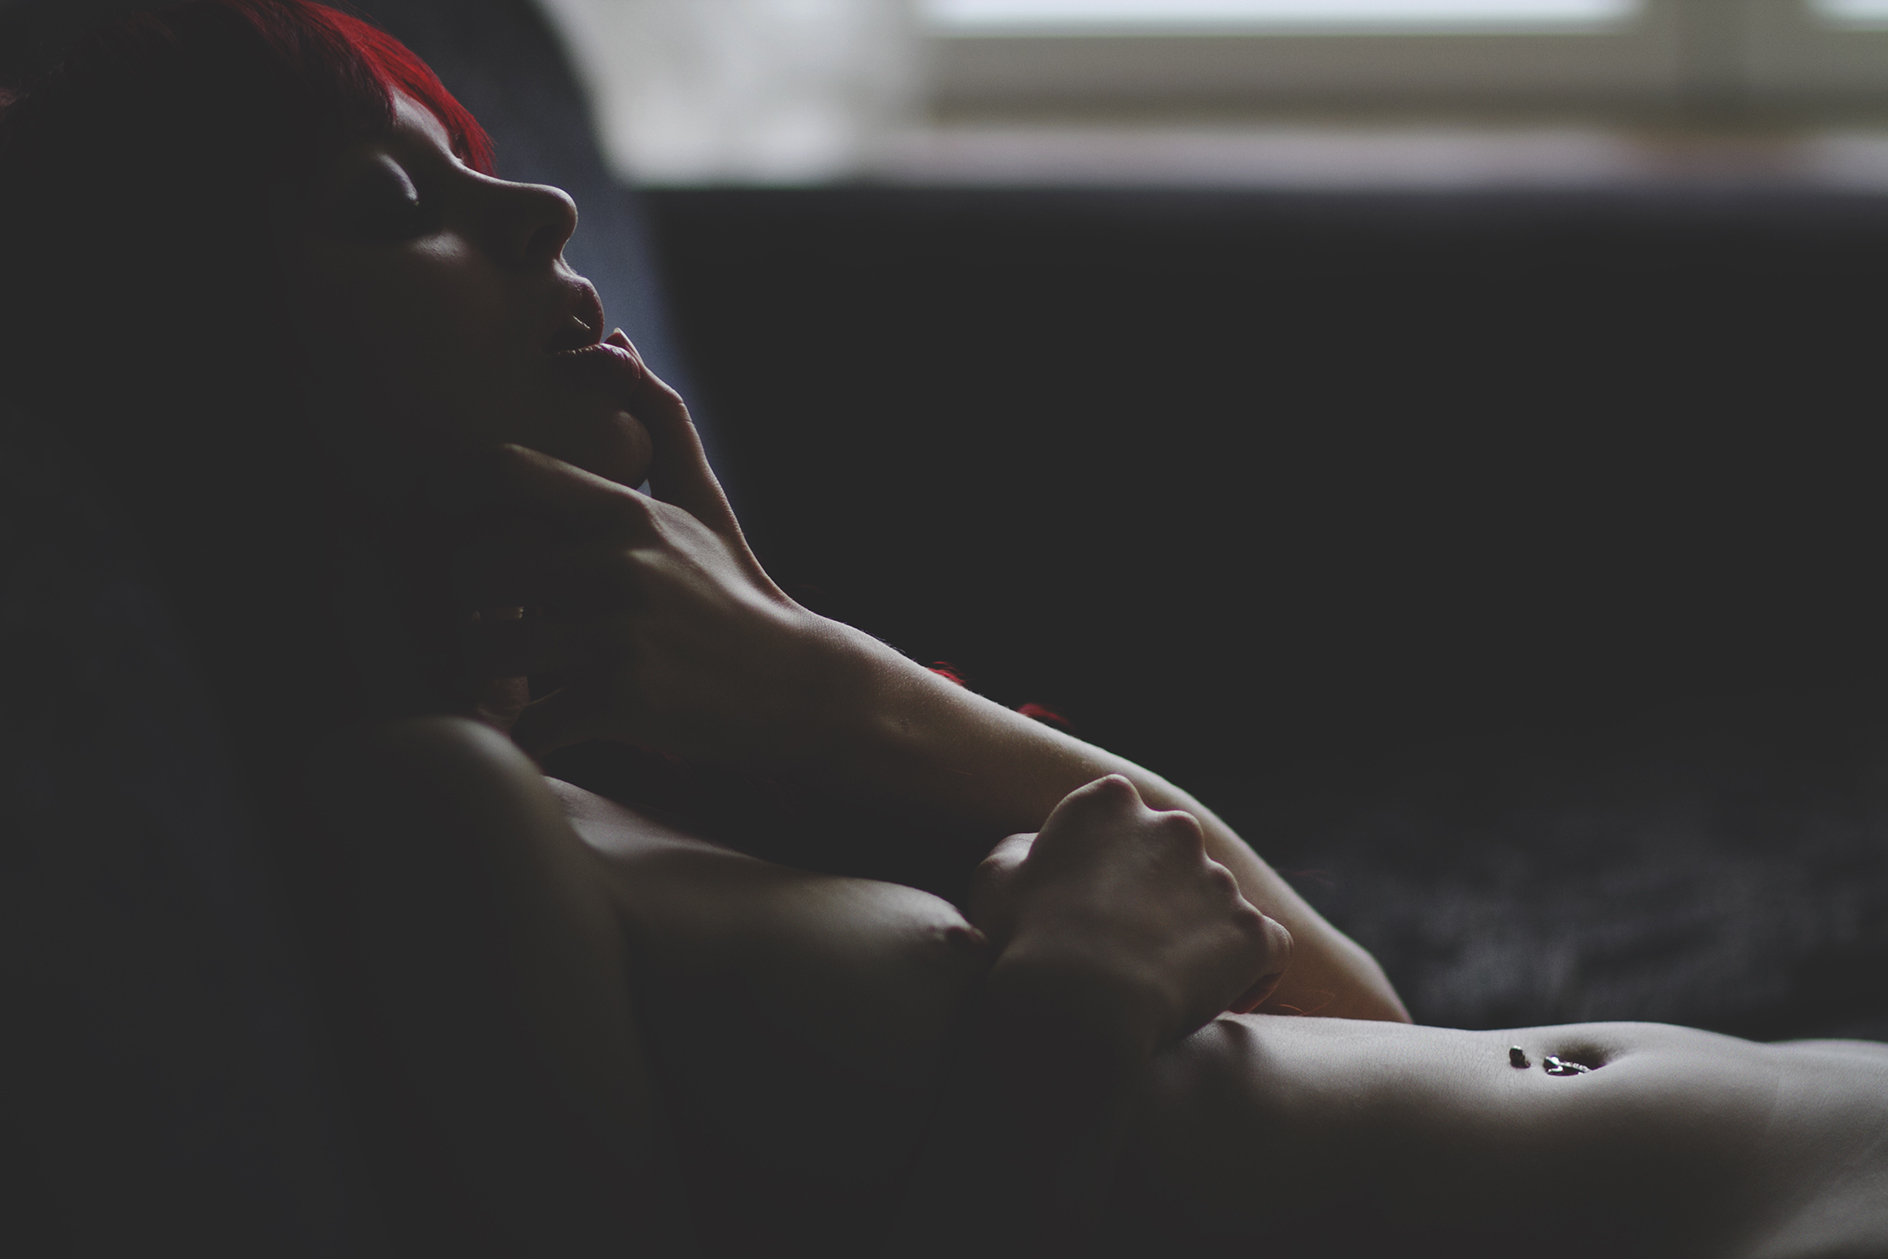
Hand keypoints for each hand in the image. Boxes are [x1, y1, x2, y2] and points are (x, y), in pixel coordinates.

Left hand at [441, 336, 860, 763]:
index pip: (502, 471)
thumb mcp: (701, 505)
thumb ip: (659, 424)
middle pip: (471, 571)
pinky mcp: (620, 701)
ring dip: (488, 678)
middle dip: (470, 608)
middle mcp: (613, 565)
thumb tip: (619, 345)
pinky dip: (529, 739)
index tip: (470, 538)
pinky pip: (528, 724)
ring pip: (484, 652)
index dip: (463, 501)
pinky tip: (548, 734)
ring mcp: (614, 634)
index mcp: (624, 513)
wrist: (798, 684)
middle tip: (489, 629)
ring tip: (510, 686)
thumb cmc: (735, 592)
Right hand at [965, 774, 1291, 1055]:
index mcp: (1110, 802)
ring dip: (1198, 937)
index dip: (1110, 864)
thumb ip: (1023, 850)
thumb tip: (1036, 851)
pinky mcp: (1252, 932)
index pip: (1122, 819)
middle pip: (1175, 859)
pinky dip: (1253, 973)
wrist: (1074, 1006)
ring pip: (1218, 905)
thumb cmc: (1023, 943)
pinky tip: (1222, 1000)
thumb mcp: (995, 880)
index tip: (1095, 905)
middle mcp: (1174, 828)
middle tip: (1129, 950)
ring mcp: (1219, 879)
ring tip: (1162, 988)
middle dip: (1161, 895)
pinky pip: (1268, 950)